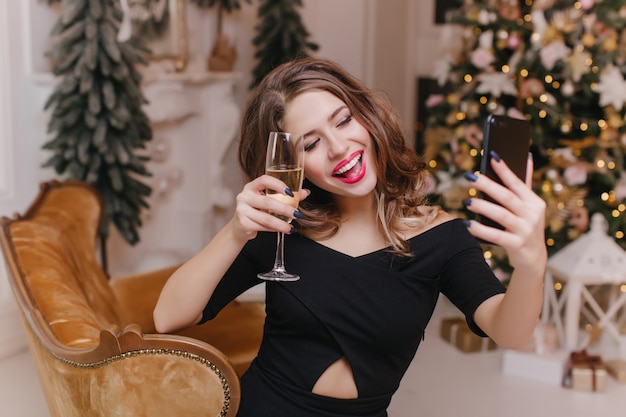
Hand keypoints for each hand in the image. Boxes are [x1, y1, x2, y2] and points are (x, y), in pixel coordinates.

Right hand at [230, 175, 308, 241]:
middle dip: (285, 209)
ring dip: (281, 224)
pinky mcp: (243, 223)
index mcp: (251, 187)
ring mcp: (241, 210)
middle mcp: (244, 196)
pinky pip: (262, 227)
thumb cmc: (257, 210)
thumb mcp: (269, 200)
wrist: (240, 226)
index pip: (264, 180)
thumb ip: (286, 196)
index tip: (290, 193)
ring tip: (291, 228)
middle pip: (267, 202)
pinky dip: (274, 230)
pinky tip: (282, 230)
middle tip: (296, 214)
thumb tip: (305, 192)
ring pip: (266, 218)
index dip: (278, 185)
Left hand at [463, 154, 546, 273]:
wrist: (533, 258)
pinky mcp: (516, 245)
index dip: (505, 169)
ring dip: (483, 207)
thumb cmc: (526, 226)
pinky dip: (481, 230)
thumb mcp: (530, 206)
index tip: (492, 156)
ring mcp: (525, 230)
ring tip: (467, 201)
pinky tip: (467, 223)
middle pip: (507, 197)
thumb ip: (526, 184)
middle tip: (470, 177)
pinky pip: (496, 236)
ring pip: (501, 215)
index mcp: (534, 202)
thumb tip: (528, 157)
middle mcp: (532, 215)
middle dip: (488, 185)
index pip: (517, 183)